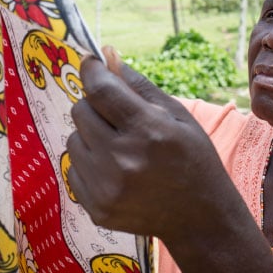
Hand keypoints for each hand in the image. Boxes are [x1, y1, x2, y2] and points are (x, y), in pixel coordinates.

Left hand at [67, 47, 224, 238]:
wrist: (199, 218)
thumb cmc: (192, 158)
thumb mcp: (175, 115)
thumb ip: (138, 85)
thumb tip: (106, 54)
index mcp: (148, 131)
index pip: (100, 90)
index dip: (91, 70)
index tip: (90, 62)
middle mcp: (122, 160)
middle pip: (80, 111)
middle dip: (95, 105)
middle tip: (116, 115)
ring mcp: (106, 188)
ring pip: (73, 139)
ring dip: (90, 135)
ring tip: (119, 146)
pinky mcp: (95, 207)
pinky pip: (73, 168)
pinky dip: (88, 162)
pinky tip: (114, 170)